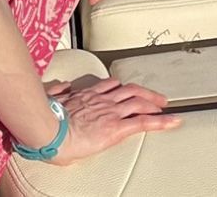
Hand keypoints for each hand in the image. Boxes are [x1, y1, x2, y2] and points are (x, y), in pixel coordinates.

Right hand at [43, 77, 179, 164]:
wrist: (48, 131)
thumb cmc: (45, 121)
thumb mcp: (49, 100)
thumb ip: (58, 93)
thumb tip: (60, 87)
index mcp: (86, 95)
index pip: (109, 86)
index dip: (121, 87)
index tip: (126, 88)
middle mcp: (102, 100)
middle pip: (130, 90)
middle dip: (145, 93)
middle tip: (156, 98)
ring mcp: (111, 112)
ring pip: (139, 102)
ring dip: (155, 104)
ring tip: (165, 108)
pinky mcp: (116, 127)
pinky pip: (143, 122)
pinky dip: (160, 121)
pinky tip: (171, 121)